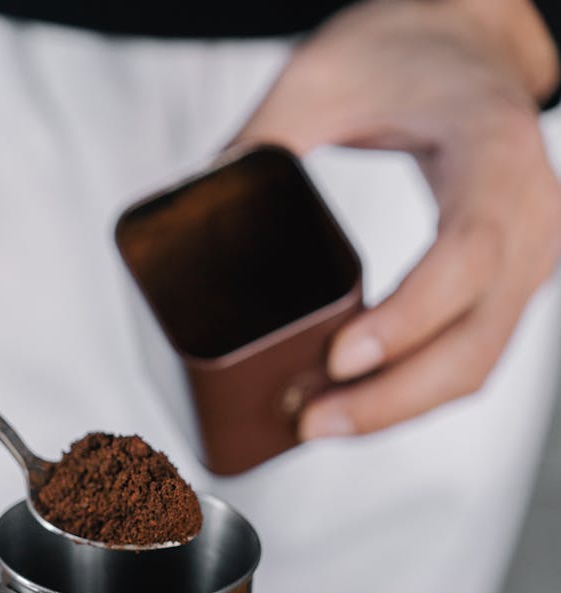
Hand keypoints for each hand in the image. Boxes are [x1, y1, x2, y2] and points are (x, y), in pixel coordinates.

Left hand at [235, 0, 560, 439]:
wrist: (472, 45)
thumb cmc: (411, 53)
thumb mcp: (327, 74)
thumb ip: (264, 135)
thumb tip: (190, 204)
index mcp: (492, 156)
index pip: (465, 256)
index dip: (405, 320)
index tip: (338, 357)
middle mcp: (529, 218)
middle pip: (474, 342)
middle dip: (389, 399)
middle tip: (312, 421)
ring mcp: (528, 260)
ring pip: (476, 366)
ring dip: (397, 410)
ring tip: (319, 423)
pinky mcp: (509, 287)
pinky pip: (470, 359)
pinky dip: (412, 394)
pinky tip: (355, 406)